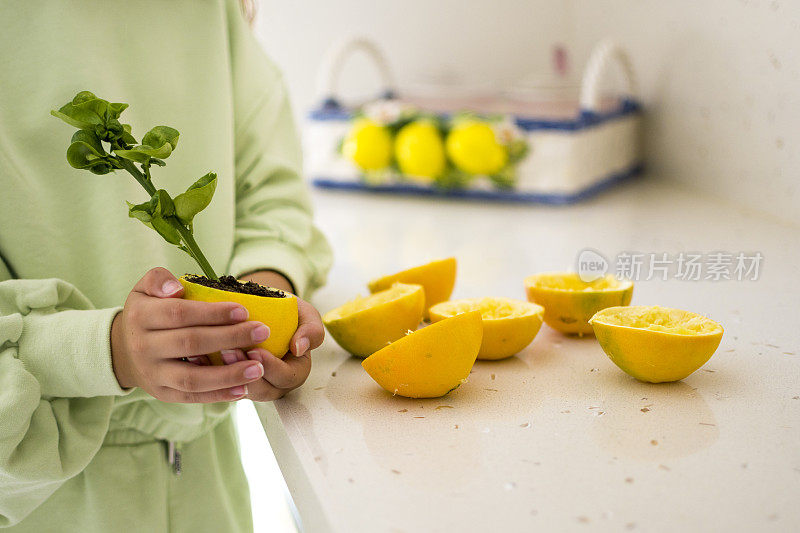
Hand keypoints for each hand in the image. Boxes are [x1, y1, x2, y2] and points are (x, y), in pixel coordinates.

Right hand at [110, 267, 269, 402]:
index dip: (212, 313)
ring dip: (228, 374)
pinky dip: (219, 395)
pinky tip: (244, 389)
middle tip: (262, 331)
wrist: (123, 350)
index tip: (243, 310)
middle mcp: (143, 347)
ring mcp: (153, 374)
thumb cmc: (147, 313)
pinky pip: (192, 397)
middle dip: (230, 338)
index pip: (180, 314)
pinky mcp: (162, 393)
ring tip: (258, 368)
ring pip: (192, 378)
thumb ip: (158, 279)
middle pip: (191, 344)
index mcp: (141, 316)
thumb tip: (176, 288)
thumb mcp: (145, 289)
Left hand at [210, 271, 324, 400]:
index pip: (286, 378)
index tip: (255, 350)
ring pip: (236, 390)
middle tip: (228, 351)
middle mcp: (274, 384)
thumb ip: (311, 330)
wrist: (265, 309)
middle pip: (260, 389)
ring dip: (221, 374)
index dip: (270, 367)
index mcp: (295, 372)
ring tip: (207, 354)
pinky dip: (206, 371)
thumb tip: (300, 347)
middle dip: (242, 373)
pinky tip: (195, 357)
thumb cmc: (289, 314)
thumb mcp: (306, 316)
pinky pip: (219, 384)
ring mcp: (252, 384)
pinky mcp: (232, 381)